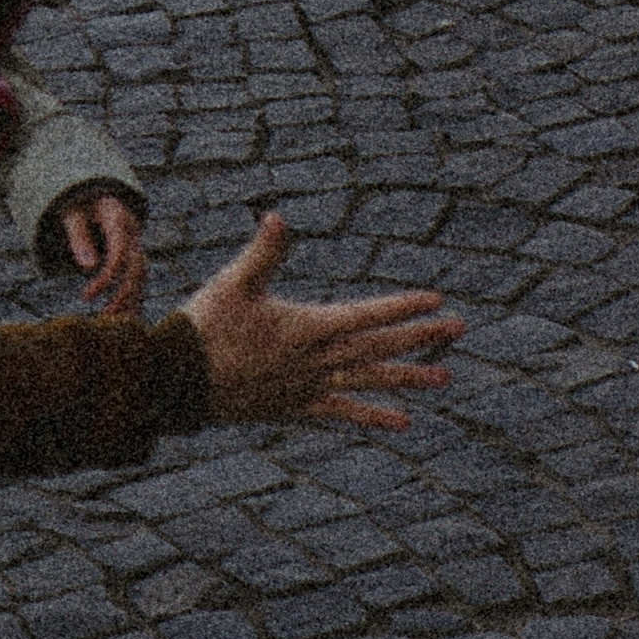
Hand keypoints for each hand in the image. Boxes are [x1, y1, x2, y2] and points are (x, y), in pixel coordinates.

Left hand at [56, 188, 146, 320]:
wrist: (96, 199)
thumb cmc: (79, 206)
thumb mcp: (72, 216)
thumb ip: (79, 238)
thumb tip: (88, 267)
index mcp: (119, 221)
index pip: (120, 252)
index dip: (106, 277)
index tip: (86, 297)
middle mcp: (134, 236)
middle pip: (137, 269)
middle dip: (123, 295)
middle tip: (103, 318)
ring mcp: (137, 247)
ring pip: (142, 279)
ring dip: (130, 304)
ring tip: (114, 328)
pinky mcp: (134, 259)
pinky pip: (138, 283)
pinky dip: (132, 302)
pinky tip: (124, 324)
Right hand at [180, 215, 461, 430]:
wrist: (178, 383)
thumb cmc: (202, 328)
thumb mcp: (232, 284)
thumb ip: (263, 253)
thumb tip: (278, 217)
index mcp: (306, 328)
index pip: (365, 315)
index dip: (402, 307)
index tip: (436, 299)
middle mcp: (315, 361)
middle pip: (378, 346)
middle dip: (420, 336)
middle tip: (459, 328)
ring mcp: (307, 387)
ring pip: (368, 381)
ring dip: (407, 377)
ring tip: (445, 377)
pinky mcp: (295, 407)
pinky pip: (342, 414)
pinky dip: (372, 416)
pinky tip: (402, 421)